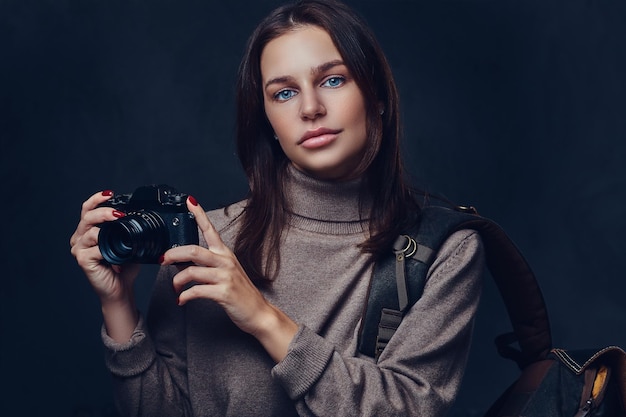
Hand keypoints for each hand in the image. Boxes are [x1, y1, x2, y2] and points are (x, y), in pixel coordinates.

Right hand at [70, 190, 139, 341]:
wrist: (120, 289)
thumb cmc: (123, 266)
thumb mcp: (129, 242)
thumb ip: (130, 229)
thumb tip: (145, 215)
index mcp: (88, 231)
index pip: (88, 209)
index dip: (97, 199)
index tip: (111, 193)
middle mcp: (80, 238)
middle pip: (87, 217)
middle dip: (104, 212)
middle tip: (120, 213)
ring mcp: (79, 249)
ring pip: (91, 231)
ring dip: (108, 228)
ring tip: (122, 229)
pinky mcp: (83, 260)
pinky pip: (95, 248)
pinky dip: (108, 248)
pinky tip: (118, 251)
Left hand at [163, 197, 297, 361]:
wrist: (258, 312)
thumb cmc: (240, 292)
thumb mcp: (225, 273)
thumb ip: (206, 265)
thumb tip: (181, 262)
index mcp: (225, 254)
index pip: (210, 229)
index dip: (199, 214)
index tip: (189, 200)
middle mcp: (225, 261)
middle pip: (193, 250)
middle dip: (173, 254)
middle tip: (163, 260)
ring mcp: (225, 277)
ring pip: (192, 271)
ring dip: (177, 280)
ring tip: (175, 288)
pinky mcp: (224, 293)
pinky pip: (196, 291)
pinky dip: (184, 296)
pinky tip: (182, 300)